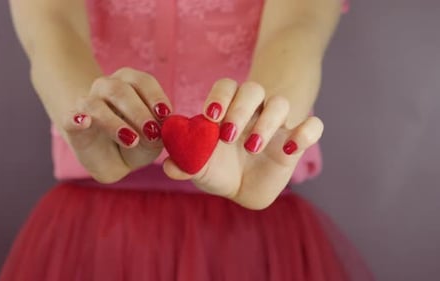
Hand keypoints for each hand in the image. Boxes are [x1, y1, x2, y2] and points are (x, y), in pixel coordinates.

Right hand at [58, 68, 171, 182]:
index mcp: (130, 84)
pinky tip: (84, 122)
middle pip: (120, 90)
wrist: (112, 160)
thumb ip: (159, 133)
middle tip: (151, 132)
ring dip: (115, 122)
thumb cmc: (137, 141)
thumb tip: (161, 128)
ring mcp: (87, 105)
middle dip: (138, 112)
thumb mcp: (154, 140)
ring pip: (96, 105)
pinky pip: (70, 118)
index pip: (143, 81)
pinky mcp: (71, 125)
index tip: (165, 114)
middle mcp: (107, 88)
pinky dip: (76, 119)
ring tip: (132, 140)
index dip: (155, 96)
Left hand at [163, 79, 322, 208]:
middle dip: (240, 108)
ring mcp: (277, 124)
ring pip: (280, 103)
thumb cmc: (218, 169)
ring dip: (267, 121)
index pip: (226, 86)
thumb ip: (183, 164)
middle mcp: (253, 111)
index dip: (219, 96)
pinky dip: (306, 132)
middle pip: (253, 89)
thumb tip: (168, 165)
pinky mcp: (296, 141)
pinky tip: (288, 148)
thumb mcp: (199, 168)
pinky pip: (313, 126)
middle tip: (227, 135)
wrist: (243, 187)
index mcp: (227, 109)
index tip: (209, 117)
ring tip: (252, 147)